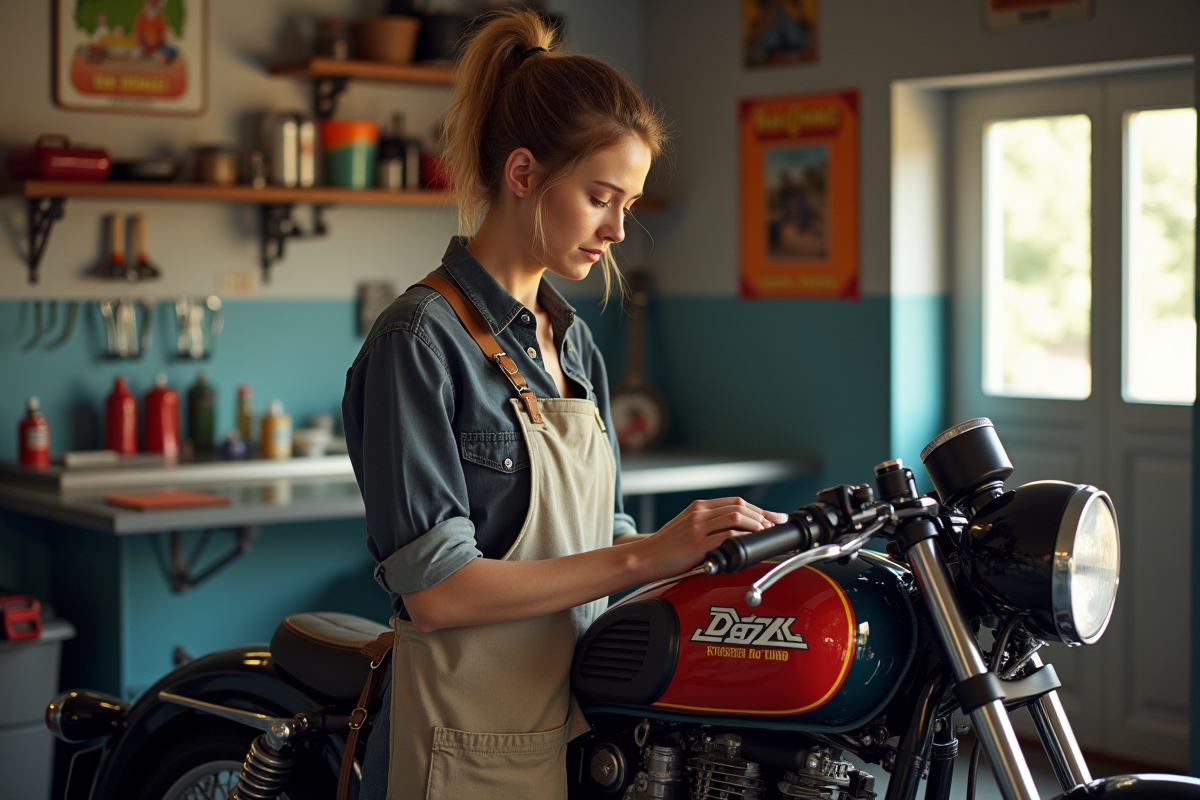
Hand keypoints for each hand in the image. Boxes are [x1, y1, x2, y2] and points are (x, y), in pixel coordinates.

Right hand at [629, 497, 788, 582]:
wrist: (643, 558)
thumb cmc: (666, 548)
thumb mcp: (688, 528)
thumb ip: (709, 525)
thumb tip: (737, 532)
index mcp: (699, 507)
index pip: (736, 502)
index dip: (759, 510)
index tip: (774, 518)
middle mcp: (699, 513)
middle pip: (740, 507)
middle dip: (763, 516)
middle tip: (776, 527)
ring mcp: (698, 527)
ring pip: (736, 517)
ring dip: (756, 525)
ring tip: (766, 535)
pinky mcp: (697, 543)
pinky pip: (727, 537)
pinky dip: (743, 539)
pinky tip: (750, 545)